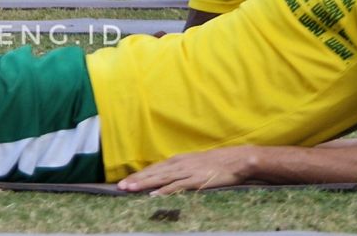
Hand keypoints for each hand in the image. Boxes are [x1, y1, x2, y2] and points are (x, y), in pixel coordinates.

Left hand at [117, 147, 257, 194]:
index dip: (139, 175)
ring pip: (160, 179)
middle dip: (136, 180)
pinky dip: (164, 190)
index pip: (154, 168)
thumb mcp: (195, 164)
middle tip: (119, 187)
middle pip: (153, 173)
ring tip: (130, 189)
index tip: (125, 181)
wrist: (236, 160)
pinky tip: (154, 195)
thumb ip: (181, 170)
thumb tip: (169, 177)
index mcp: (178, 160)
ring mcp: (187, 172)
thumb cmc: (217, 163)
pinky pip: (177, 186)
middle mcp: (179, 164)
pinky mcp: (196, 180)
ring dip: (144, 184)